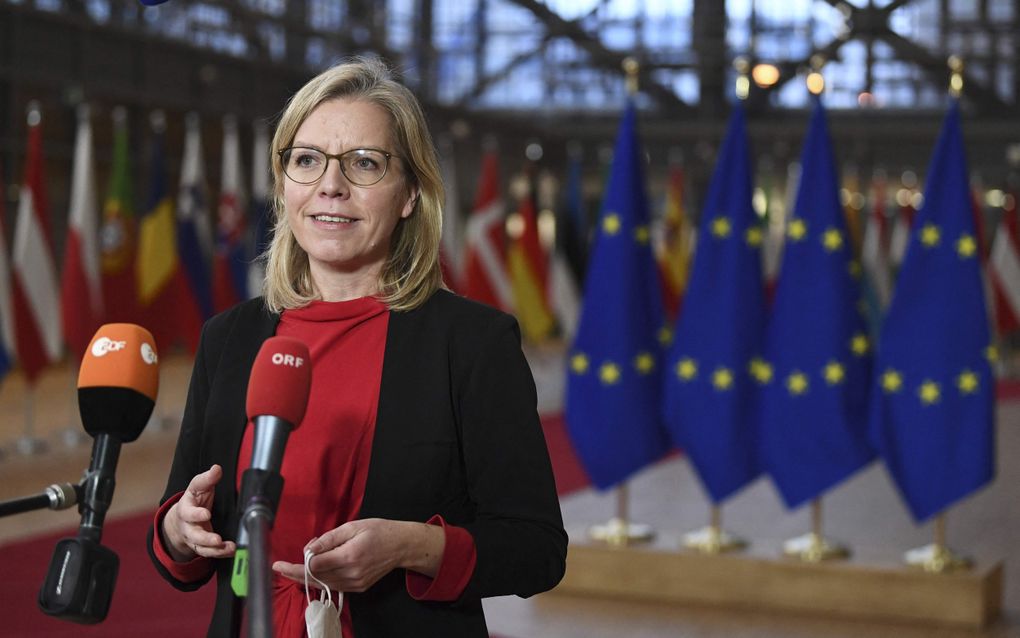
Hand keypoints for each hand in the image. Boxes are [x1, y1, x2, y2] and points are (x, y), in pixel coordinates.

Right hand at [161, 464, 235, 561]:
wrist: (182, 518)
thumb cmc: (193, 500)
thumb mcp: (198, 486)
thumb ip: (207, 479)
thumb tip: (216, 468)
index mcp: (185, 509)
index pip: (188, 513)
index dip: (196, 514)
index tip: (206, 514)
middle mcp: (188, 526)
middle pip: (193, 535)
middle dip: (205, 538)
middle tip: (217, 540)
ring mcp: (194, 538)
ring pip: (201, 547)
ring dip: (215, 549)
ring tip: (229, 547)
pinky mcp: (202, 546)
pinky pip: (209, 553)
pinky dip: (220, 553)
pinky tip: (231, 550)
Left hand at [272, 518, 444, 591]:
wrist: (401, 546)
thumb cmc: (379, 531)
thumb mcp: (352, 526)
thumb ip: (328, 539)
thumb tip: (309, 549)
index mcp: (349, 556)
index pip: (314, 566)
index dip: (295, 565)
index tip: (279, 564)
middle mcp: (351, 573)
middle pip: (315, 578)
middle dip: (296, 572)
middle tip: (280, 567)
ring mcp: (355, 583)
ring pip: (323, 584)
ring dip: (308, 576)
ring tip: (297, 565)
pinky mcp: (358, 588)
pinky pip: (334, 586)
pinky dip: (322, 578)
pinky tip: (317, 569)